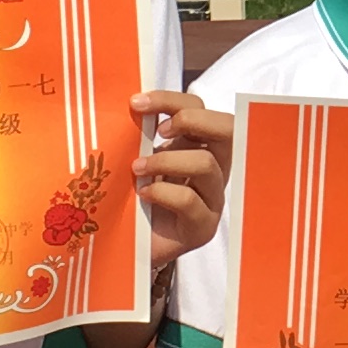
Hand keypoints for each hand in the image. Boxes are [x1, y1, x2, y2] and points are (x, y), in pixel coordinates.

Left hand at [133, 92, 234, 264]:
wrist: (120, 248)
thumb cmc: (127, 199)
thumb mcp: (134, 160)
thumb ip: (138, 137)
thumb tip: (127, 106)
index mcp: (195, 146)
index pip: (199, 108)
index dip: (172, 99)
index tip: (137, 104)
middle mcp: (211, 170)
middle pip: (227, 129)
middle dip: (191, 120)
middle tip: (158, 131)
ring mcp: (211, 199)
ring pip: (208, 164)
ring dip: (167, 160)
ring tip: (137, 169)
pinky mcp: (202, 227)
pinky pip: (191, 200)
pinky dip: (163, 192)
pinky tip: (142, 195)